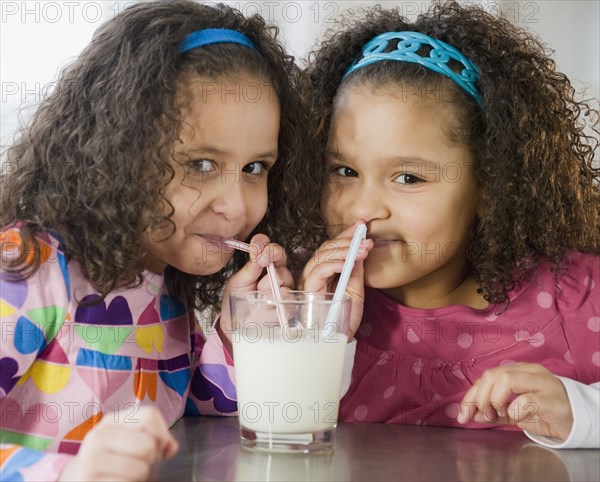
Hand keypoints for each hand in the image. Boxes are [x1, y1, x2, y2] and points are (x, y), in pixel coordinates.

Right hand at [59, 406, 177, 481]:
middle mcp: (97, 438)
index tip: (157, 448)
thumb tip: (170, 448)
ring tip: (124, 477)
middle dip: (150, 461)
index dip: (161, 434)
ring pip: (140, 469)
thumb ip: (154, 438)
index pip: (149, 415)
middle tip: (136, 466)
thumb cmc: (111, 463)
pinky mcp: (88, 481)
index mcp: (110, 422)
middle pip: (148, 445)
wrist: (76, 481)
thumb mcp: (128, 442)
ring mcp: (90, 462)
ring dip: (139, 478)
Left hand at [218, 234, 293, 351]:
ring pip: (284, 275)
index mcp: (265, 265)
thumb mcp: (238, 281)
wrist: (236, 325)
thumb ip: (250, 267)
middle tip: (260, 259)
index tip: (256, 244)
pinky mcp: (289, 304)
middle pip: (281, 257)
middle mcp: (278, 274)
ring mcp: (285, 288)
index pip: (270, 248)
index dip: (265, 243)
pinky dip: (274, 296)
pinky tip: (265, 301)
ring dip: (269, 281)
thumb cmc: (236, 301)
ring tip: (258, 292)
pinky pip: (286, 294)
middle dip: (271, 254)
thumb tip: (258, 249)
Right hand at [297, 222, 372, 339]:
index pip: (331, 249)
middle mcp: (312, 275)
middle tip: (366, 239)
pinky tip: (351, 260)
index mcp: (322, 273)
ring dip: (345, 250)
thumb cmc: (344, 319)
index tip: (360, 226)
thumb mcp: (355, 290)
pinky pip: (319, 271)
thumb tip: (361, 248)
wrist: (340, 341)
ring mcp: (308, 282)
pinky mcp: (308, 291)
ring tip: (364, 249)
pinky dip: (335, 263)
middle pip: (325, 249)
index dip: (345, 236)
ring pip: (322, 256)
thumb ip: (355, 270)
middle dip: (347, 241)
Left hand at [458, 363, 573, 440]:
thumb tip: (473, 415)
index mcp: (519, 371)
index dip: (471, 395)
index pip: (487, 376)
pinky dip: (513, 410)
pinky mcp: (552, 399)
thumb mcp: (516, 413)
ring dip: (493, 400)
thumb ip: (495, 412)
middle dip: (479, 397)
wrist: (580, 419)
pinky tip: (515, 417)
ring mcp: (542, 383)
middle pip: (493, 375)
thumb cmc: (546, 413)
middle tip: (478, 415)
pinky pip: (526, 400)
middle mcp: (529, 372)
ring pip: (506, 379)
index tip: (463, 414)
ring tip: (495, 414)